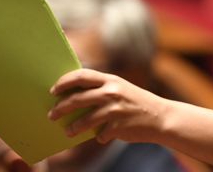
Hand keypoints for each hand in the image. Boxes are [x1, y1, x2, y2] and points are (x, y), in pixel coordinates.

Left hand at [48, 68, 165, 143]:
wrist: (161, 118)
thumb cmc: (136, 103)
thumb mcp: (120, 89)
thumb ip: (101, 90)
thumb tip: (73, 99)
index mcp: (111, 79)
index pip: (81, 76)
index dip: (64, 82)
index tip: (53, 90)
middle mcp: (112, 92)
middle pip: (78, 98)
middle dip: (61, 107)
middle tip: (51, 114)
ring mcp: (115, 109)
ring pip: (85, 120)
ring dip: (73, 127)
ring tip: (67, 132)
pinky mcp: (118, 126)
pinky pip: (100, 134)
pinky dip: (99, 136)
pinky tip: (101, 137)